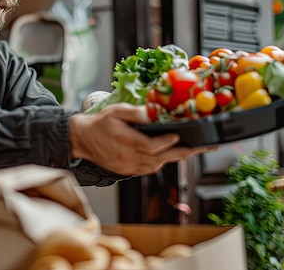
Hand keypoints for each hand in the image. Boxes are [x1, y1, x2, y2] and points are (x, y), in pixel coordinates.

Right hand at [68, 103, 212, 175]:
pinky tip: (167, 155)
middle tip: (201, 148)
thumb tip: (153, 111)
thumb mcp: (116, 111)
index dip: (169, 141)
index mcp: (128, 142)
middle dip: (184, 152)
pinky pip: (149, 170)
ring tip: (189, 150)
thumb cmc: (98, 123)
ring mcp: (129, 167)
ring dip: (173, 158)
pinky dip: (160, 163)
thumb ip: (135, 112)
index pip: (155, 146)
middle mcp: (130, 158)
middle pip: (162, 158)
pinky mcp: (127, 171)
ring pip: (157, 166)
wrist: (81, 139)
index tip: (179, 134)